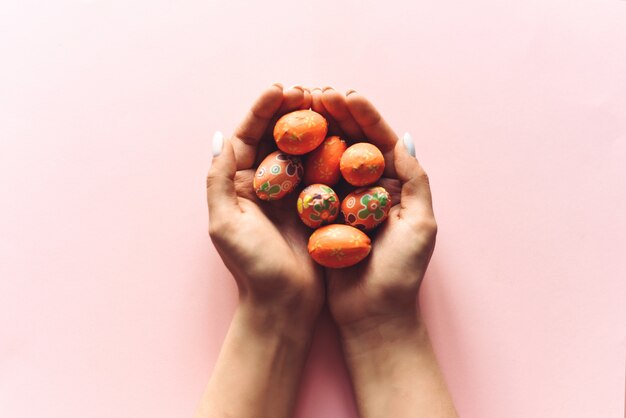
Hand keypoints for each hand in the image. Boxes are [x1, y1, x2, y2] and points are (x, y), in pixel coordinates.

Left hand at [206, 84, 323, 326]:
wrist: (284, 305)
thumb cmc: (253, 268)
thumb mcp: (224, 224)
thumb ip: (218, 179)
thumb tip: (219, 136)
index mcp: (238, 184)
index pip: (248, 137)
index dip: (262, 110)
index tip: (280, 89)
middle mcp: (263, 184)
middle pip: (276, 137)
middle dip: (290, 111)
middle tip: (309, 92)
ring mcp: (291, 193)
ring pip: (301, 149)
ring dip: (313, 125)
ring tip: (327, 103)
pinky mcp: (315, 204)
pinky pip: (323, 170)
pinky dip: (331, 150)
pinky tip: (343, 133)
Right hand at [311, 88, 436, 332]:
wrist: (372, 316)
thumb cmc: (400, 274)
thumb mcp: (420, 225)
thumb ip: (414, 180)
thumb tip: (405, 138)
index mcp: (396, 187)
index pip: (380, 142)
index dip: (365, 116)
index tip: (346, 95)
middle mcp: (370, 190)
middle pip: (353, 144)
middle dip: (337, 117)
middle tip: (316, 93)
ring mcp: (344, 202)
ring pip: (329, 158)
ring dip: (316, 133)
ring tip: (300, 108)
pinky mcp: (322, 216)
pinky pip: (311, 184)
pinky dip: (300, 163)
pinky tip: (286, 143)